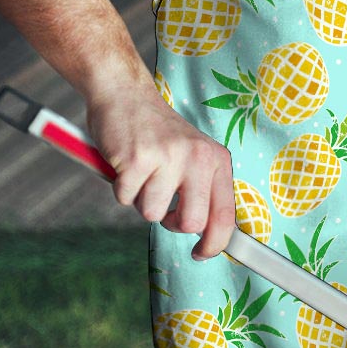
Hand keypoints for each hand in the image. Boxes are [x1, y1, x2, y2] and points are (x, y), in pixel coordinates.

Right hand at [87, 85, 234, 260]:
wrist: (125, 94)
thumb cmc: (158, 134)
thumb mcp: (193, 155)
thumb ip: (203, 189)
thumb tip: (210, 236)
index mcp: (216, 159)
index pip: (225, 215)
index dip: (215, 243)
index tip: (202, 253)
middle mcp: (198, 158)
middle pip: (191, 223)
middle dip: (172, 222)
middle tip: (163, 203)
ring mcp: (168, 157)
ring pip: (152, 214)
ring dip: (141, 200)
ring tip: (143, 173)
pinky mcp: (137, 159)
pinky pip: (125, 199)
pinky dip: (121, 188)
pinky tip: (126, 164)